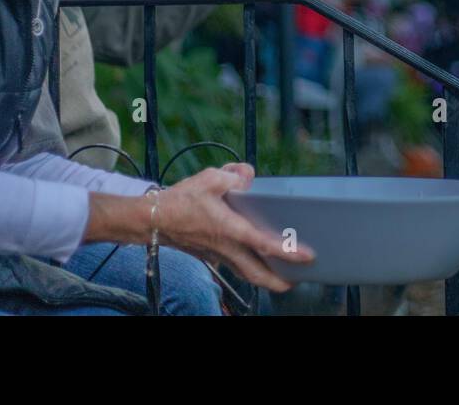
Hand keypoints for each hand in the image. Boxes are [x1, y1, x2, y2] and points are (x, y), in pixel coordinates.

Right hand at [157, 163, 313, 292]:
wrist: (153, 220)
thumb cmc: (180, 201)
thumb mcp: (209, 178)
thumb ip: (234, 176)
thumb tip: (249, 176)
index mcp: (228, 229)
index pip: (262, 244)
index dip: (287, 251)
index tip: (305, 256)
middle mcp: (225, 247)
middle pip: (256, 274)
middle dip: (278, 282)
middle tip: (297, 281)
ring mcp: (217, 255)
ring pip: (246, 273)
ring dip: (265, 279)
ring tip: (283, 277)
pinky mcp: (211, 255)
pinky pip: (236, 267)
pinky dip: (250, 268)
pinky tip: (258, 261)